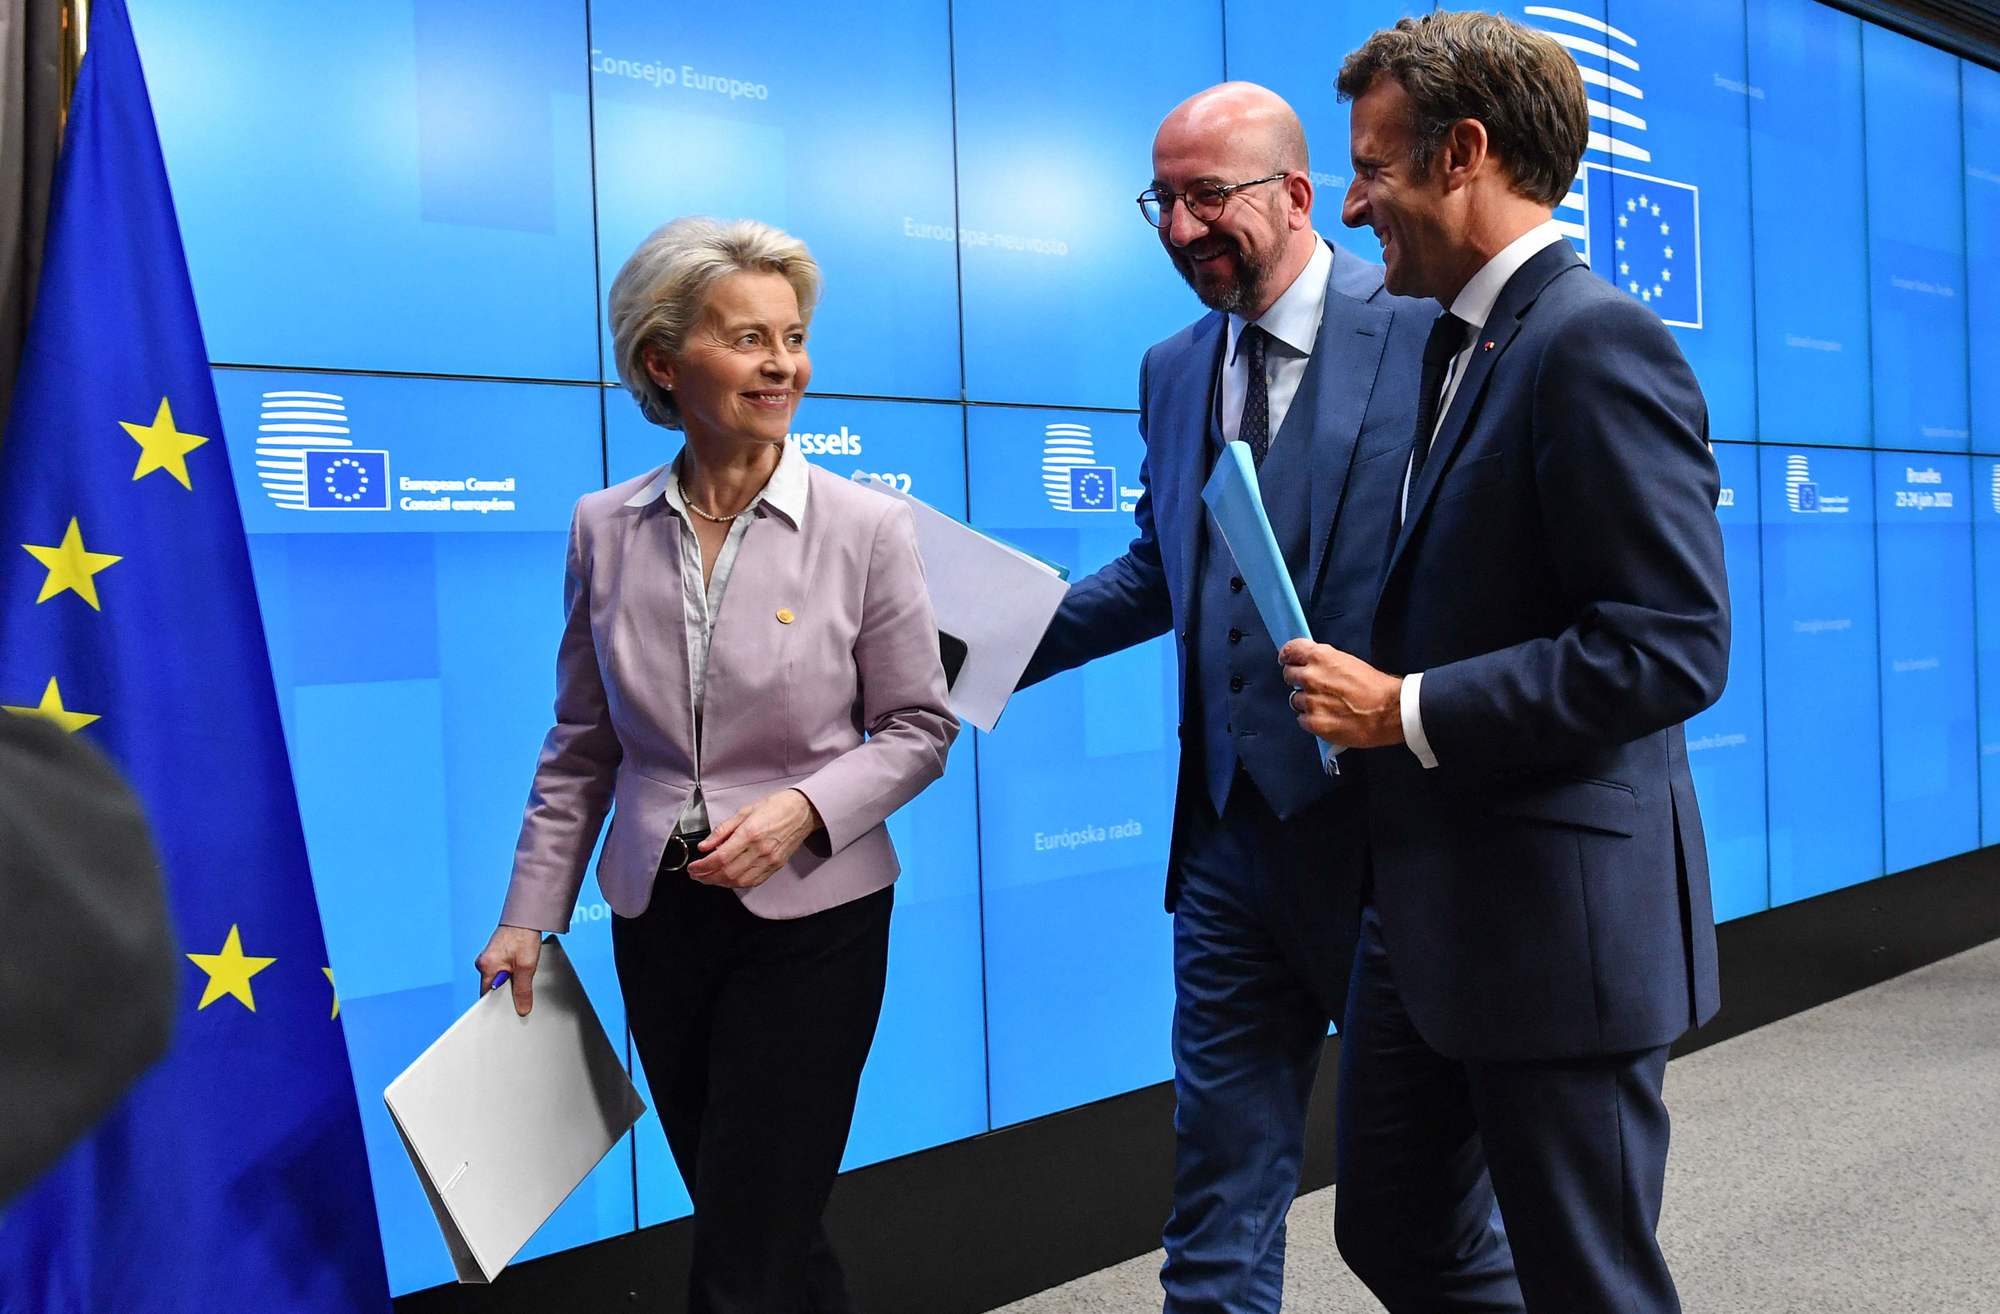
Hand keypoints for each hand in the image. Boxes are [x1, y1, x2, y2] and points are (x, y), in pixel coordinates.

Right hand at [475, 924, 543, 1016]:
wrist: (527, 916)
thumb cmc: (524, 936)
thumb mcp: (527, 966)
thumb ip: (523, 989)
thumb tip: (522, 1008)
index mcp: (487, 966)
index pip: (486, 996)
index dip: (497, 1005)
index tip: (507, 1012)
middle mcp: (484, 962)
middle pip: (492, 988)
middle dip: (506, 993)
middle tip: (520, 994)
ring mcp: (489, 958)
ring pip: (498, 979)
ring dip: (510, 982)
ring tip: (523, 976)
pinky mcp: (496, 954)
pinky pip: (501, 970)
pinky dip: (511, 973)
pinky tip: (521, 970)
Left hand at [687, 788, 822, 889]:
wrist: (803, 811)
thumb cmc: (776, 807)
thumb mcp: (745, 811)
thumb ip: (723, 830)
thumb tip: (705, 846)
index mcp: (751, 833)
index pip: (721, 857)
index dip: (703, 866)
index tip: (693, 867)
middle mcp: (760, 850)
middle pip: (728, 873)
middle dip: (707, 877)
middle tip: (696, 874)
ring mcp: (769, 860)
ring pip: (739, 881)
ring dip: (719, 883)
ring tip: (708, 878)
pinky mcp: (775, 866)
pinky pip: (753, 882)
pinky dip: (737, 884)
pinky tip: (727, 879)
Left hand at [1277, 639, 1405, 748]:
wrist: (1391, 711)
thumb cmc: (1377, 686)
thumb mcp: (1349, 662)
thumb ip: (1326, 662)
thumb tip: (1313, 666)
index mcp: (1321, 657)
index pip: (1290, 650)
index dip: (1288, 656)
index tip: (1287, 661)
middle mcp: (1311, 677)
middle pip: (1288, 675)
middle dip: (1297, 680)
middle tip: (1312, 687)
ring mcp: (1311, 701)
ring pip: (1295, 700)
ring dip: (1306, 702)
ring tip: (1325, 706)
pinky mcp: (1314, 723)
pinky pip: (1302, 720)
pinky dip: (1311, 720)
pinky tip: (1327, 719)